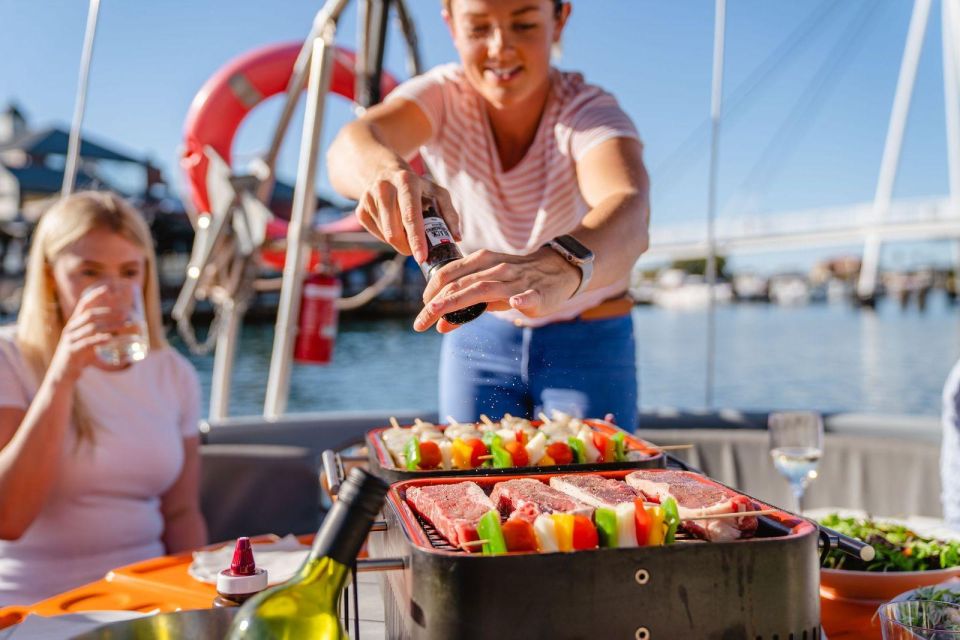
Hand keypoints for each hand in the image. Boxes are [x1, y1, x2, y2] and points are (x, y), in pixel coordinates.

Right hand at [49, 285, 131, 380]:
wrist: (62, 375)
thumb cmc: (78, 357)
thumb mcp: (89, 342)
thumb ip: (100, 335)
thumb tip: (121, 329)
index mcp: (74, 324)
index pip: (83, 304)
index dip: (94, 296)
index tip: (107, 288)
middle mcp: (70, 329)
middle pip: (90, 315)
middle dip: (109, 312)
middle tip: (126, 313)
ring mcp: (70, 340)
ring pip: (91, 328)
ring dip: (110, 325)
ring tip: (125, 325)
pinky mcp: (72, 351)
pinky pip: (87, 343)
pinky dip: (99, 339)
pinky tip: (110, 338)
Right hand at [353, 168, 460, 263]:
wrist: (382, 171)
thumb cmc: (416, 187)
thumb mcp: (436, 192)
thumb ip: (449, 214)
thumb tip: (456, 237)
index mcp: (406, 181)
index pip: (410, 215)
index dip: (416, 239)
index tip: (421, 258)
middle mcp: (384, 188)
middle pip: (394, 232)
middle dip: (408, 247)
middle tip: (418, 250)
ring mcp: (368, 199)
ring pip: (387, 236)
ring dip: (400, 241)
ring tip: (407, 229)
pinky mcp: (360, 211)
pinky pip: (378, 235)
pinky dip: (389, 237)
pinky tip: (394, 224)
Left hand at [414, 247, 581, 332]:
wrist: (558, 269)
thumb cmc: (517, 280)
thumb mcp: (490, 289)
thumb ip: (466, 306)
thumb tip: (440, 325)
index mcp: (483, 262)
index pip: (451, 273)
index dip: (432, 290)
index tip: (422, 307)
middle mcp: (497, 269)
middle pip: (463, 284)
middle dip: (438, 303)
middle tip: (420, 322)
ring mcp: (518, 280)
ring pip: (486, 289)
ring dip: (461, 301)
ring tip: (441, 314)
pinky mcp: (538, 292)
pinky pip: (528, 295)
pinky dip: (522, 298)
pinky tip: (515, 303)